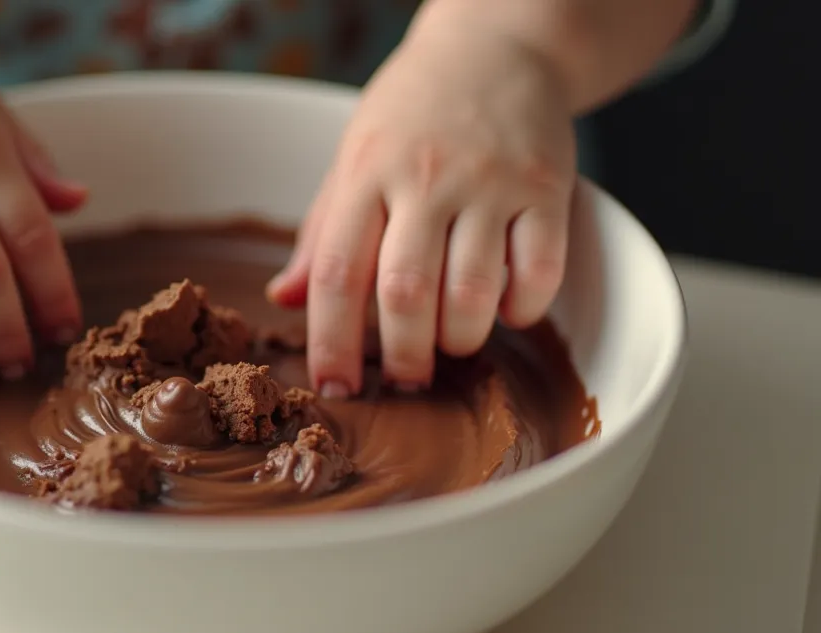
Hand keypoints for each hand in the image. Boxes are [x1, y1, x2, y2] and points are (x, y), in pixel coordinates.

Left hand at [266, 34, 576, 395]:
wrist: (494, 46)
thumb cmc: (411, 114)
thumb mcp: (352, 160)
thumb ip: (321, 234)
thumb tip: (284, 300)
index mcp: (365, 174)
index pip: (338, 273)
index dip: (332, 343)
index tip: (335, 387)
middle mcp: (424, 177)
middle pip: (404, 293)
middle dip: (401, 357)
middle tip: (403, 381)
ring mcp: (489, 181)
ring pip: (472, 291)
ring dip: (460, 341)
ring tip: (451, 348)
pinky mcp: (546, 186)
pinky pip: (539, 270)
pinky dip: (522, 309)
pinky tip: (506, 311)